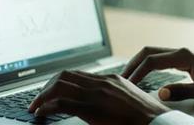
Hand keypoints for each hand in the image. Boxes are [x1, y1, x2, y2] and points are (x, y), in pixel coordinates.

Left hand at [28, 70, 169, 124]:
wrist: (158, 123)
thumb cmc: (147, 118)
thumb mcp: (130, 101)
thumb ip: (115, 97)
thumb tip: (103, 104)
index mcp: (111, 79)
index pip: (77, 73)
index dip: (58, 81)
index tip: (50, 91)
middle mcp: (101, 82)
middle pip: (64, 75)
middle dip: (46, 86)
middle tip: (38, 99)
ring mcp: (96, 94)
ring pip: (59, 85)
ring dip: (42, 95)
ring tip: (35, 106)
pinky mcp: (92, 109)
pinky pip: (61, 103)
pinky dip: (46, 106)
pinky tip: (41, 113)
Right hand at [122, 46, 193, 102]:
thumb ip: (182, 92)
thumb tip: (160, 94)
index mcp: (184, 55)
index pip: (152, 60)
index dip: (137, 72)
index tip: (127, 85)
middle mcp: (181, 51)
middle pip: (148, 52)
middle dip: (132, 65)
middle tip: (120, 80)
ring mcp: (182, 54)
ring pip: (152, 54)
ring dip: (138, 64)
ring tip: (127, 79)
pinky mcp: (184, 60)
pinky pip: (159, 59)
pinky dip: (147, 65)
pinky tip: (142, 76)